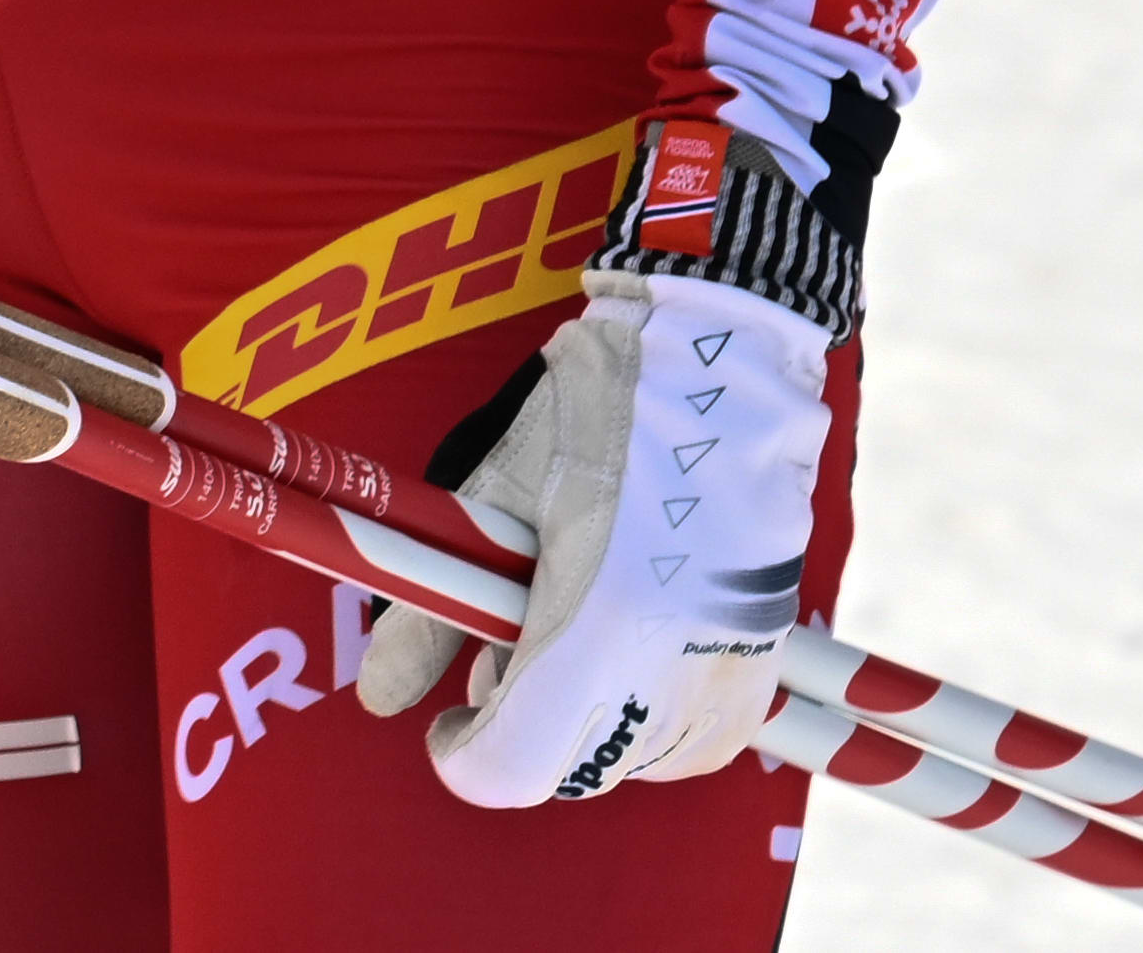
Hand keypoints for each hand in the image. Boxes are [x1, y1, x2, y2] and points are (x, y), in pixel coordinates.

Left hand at [350, 266, 828, 803]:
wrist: (721, 371)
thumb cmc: (597, 418)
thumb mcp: (492, 504)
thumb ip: (429, 612)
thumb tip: (377, 695)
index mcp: (601, 628)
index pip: (514, 765)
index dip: (463, 755)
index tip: (442, 720)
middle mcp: (675, 673)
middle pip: (571, 770)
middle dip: (518, 730)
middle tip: (500, 649)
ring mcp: (730, 675)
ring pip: (633, 764)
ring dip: (583, 726)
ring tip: (564, 631)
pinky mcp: (765, 667)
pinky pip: (695, 745)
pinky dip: (648, 722)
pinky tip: (626, 650)